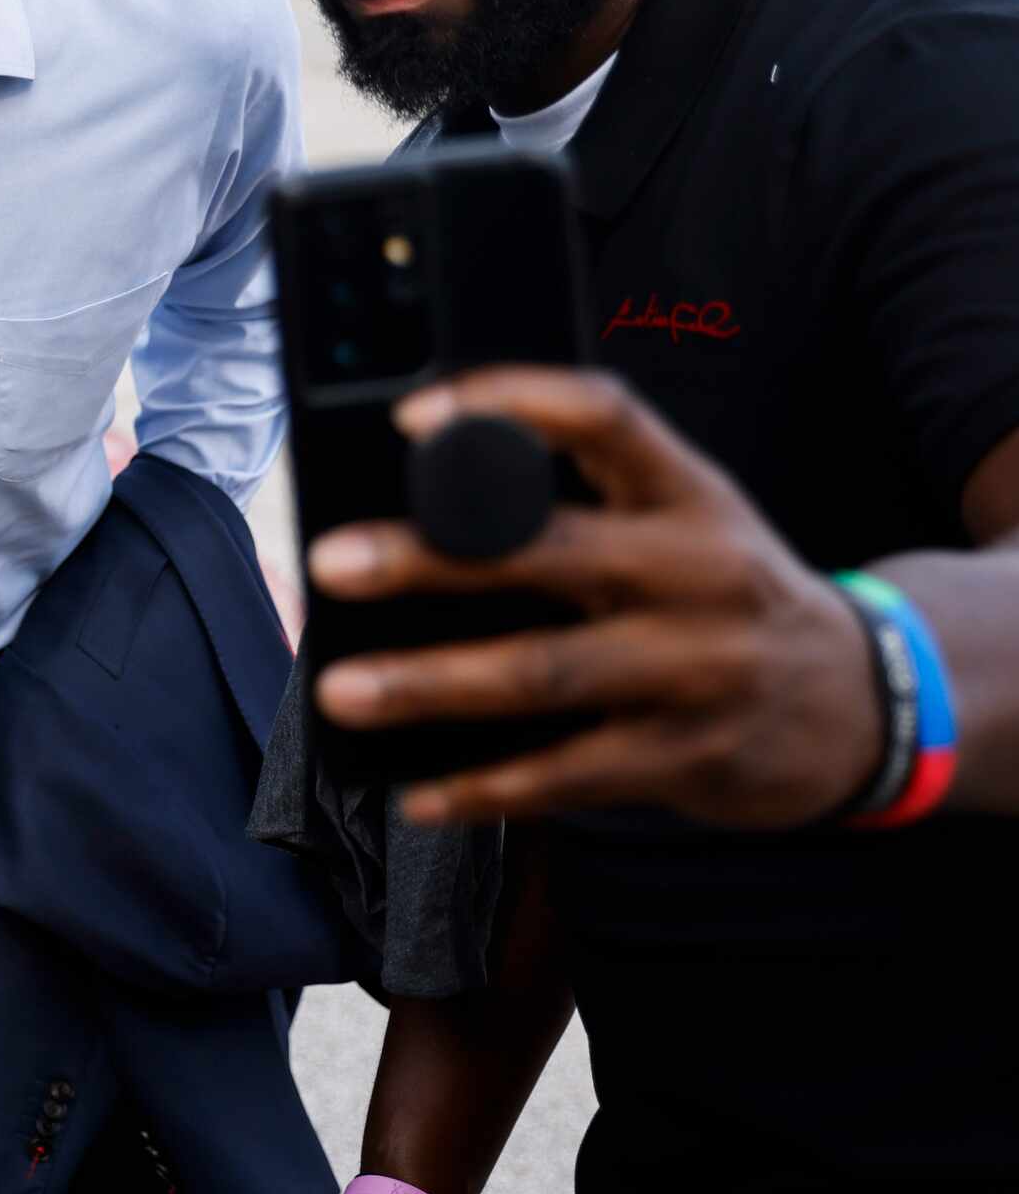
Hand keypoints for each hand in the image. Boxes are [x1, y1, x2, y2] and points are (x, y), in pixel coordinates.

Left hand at [306, 366, 878, 829]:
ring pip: (544, 675)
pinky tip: (418, 792)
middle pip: (548, 552)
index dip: (508, 401)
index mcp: (688, 491)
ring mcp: (697, 667)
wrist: (862, 701)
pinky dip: (484, 787)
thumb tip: (410, 510)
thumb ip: (583, 500)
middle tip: (331, 562)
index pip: (602, 415)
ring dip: (431, 685)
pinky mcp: (689, 756)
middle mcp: (698, 570)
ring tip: (342, 690)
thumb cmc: (724, 591)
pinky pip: (569, 775)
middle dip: (430, 558)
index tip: (412, 414)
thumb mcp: (686, 518)